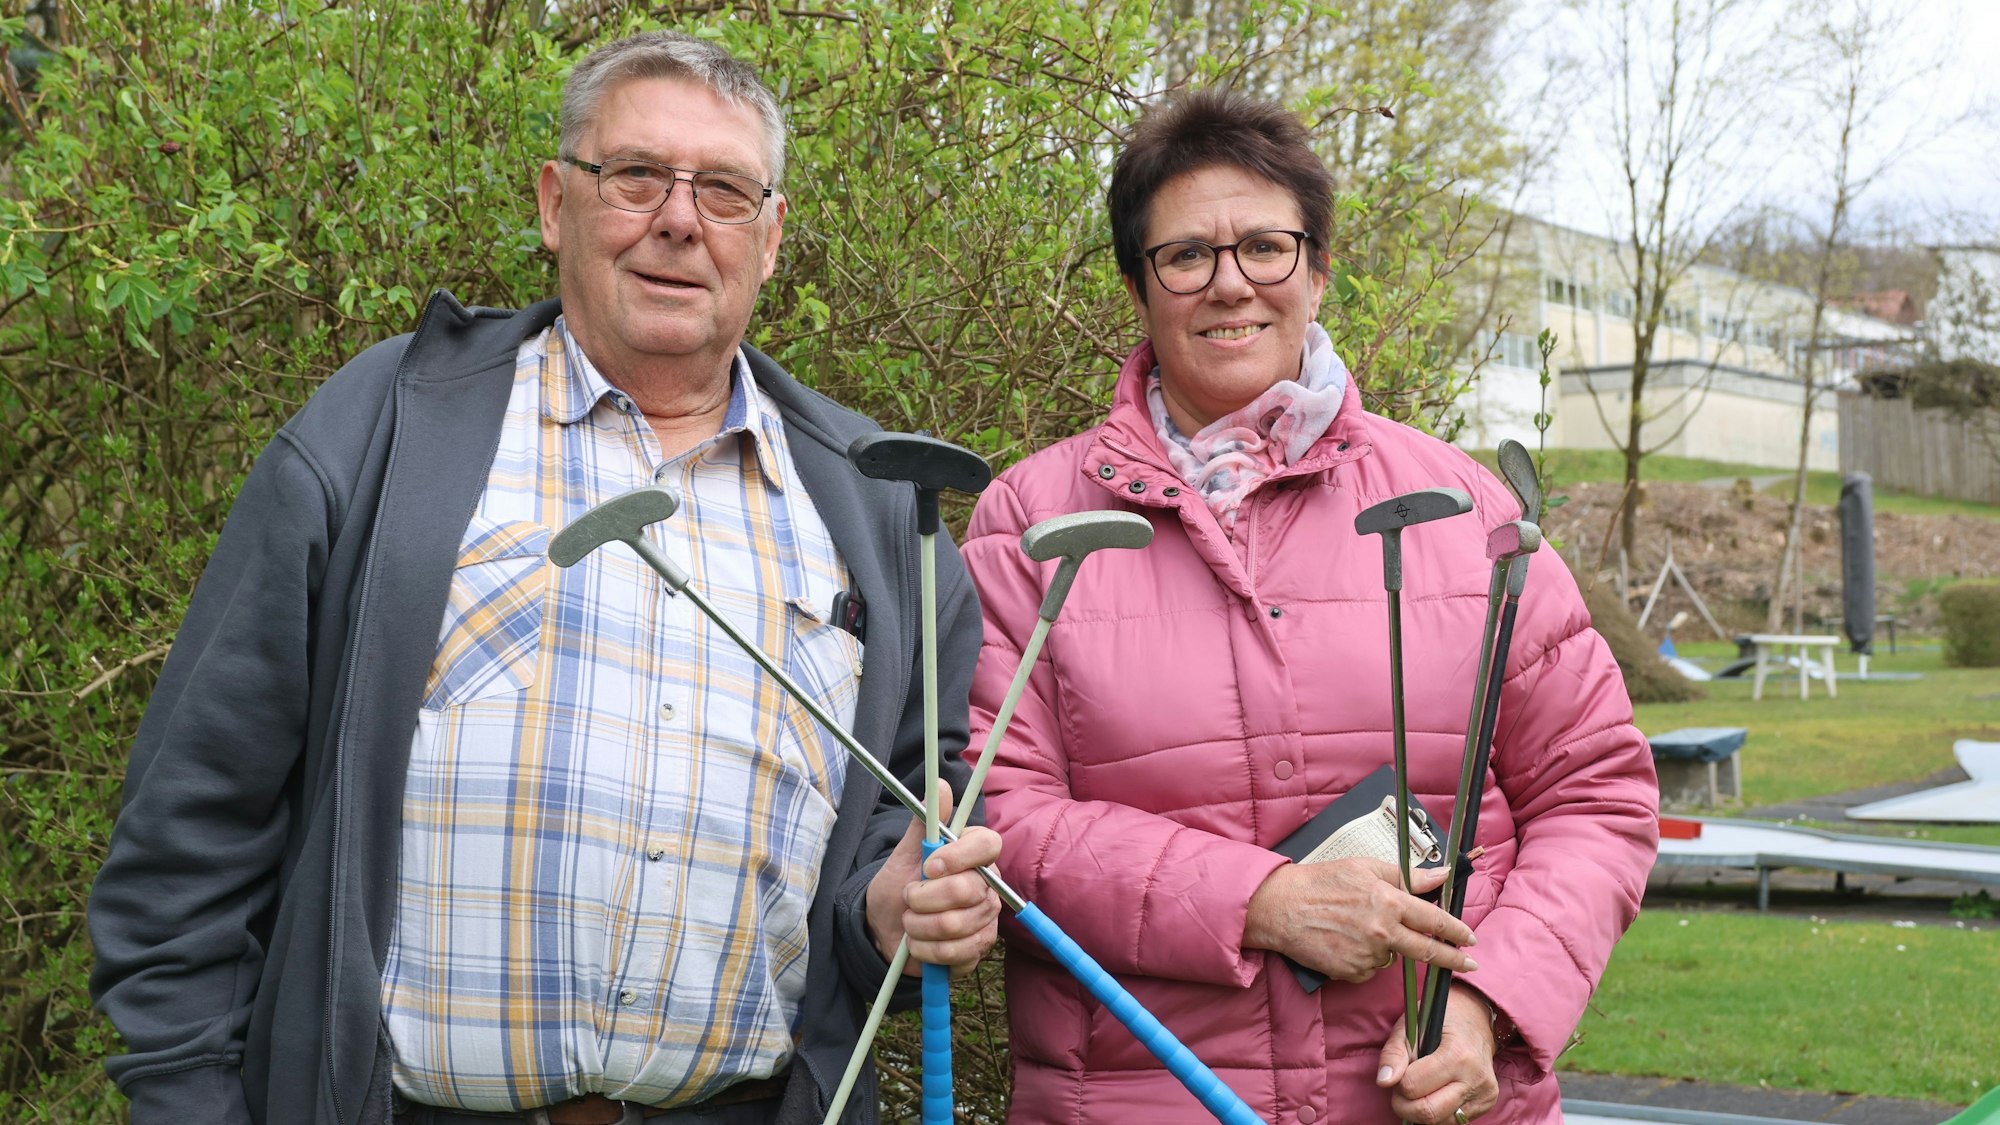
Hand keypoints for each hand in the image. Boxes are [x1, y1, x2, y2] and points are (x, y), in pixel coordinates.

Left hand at [865, 789, 1002, 976]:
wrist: (885, 931)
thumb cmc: (898, 887)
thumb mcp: (903, 855)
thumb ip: (924, 824)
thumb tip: (941, 785)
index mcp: (974, 856)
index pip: (987, 845)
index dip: (958, 856)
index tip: (928, 866)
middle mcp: (987, 886)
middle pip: (967, 890)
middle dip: (923, 898)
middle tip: (908, 898)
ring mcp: (986, 920)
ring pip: (955, 925)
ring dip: (918, 926)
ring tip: (910, 922)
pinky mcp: (978, 950)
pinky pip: (954, 953)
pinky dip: (925, 950)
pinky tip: (918, 944)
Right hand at [1242, 858, 1475, 982]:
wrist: (1280, 907)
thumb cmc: (1320, 882)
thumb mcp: (1365, 867)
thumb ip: (1407, 875)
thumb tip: (1439, 875)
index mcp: (1389, 902)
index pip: (1434, 920)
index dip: (1457, 931)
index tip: (1469, 938)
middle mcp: (1382, 932)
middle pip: (1427, 951)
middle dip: (1452, 959)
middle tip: (1468, 963)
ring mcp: (1366, 955)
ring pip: (1392, 958)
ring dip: (1387, 948)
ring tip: (1358, 928)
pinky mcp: (1350, 972)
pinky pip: (1369, 969)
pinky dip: (1364, 959)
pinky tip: (1346, 941)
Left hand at [1375, 983, 1501, 1122]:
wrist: (1477, 1021)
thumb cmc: (1440, 1022)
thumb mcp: (1411, 1026)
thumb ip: (1394, 1053)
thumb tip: (1383, 1081)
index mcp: (1457, 1055)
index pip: (1413, 1086)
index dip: (1398, 1082)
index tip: (1399, 1073)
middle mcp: (1475, 1078)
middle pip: (1428, 1112)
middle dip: (1405, 1105)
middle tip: (1403, 1089)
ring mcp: (1484, 1094)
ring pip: (1440, 1122)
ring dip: (1421, 1110)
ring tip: (1421, 1088)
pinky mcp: (1487, 1104)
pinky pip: (1453, 1122)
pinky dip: (1438, 1112)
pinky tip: (1437, 1093)